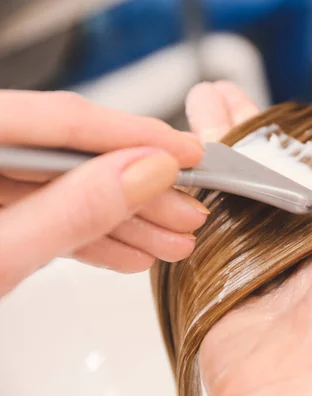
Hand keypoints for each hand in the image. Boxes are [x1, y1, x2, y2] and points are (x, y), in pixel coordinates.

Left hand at [0, 90, 208, 296]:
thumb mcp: (2, 256)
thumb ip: (74, 209)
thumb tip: (146, 172)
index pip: (65, 120)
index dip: (136, 135)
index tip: (188, 153)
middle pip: (74, 155)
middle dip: (140, 189)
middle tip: (189, 209)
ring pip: (68, 190)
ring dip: (125, 219)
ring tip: (171, 240)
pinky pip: (48, 216)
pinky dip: (90, 235)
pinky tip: (131, 251)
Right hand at [185, 82, 311, 395]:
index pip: (309, 160)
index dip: (289, 129)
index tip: (271, 100)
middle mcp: (297, 236)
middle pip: (260, 166)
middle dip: (237, 127)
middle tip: (216, 95)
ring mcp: (252, 253)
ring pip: (224, 184)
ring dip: (206, 144)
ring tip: (191, 107)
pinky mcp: (213, 270)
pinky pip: (192, 217)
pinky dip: (179, 185)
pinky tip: (169, 154)